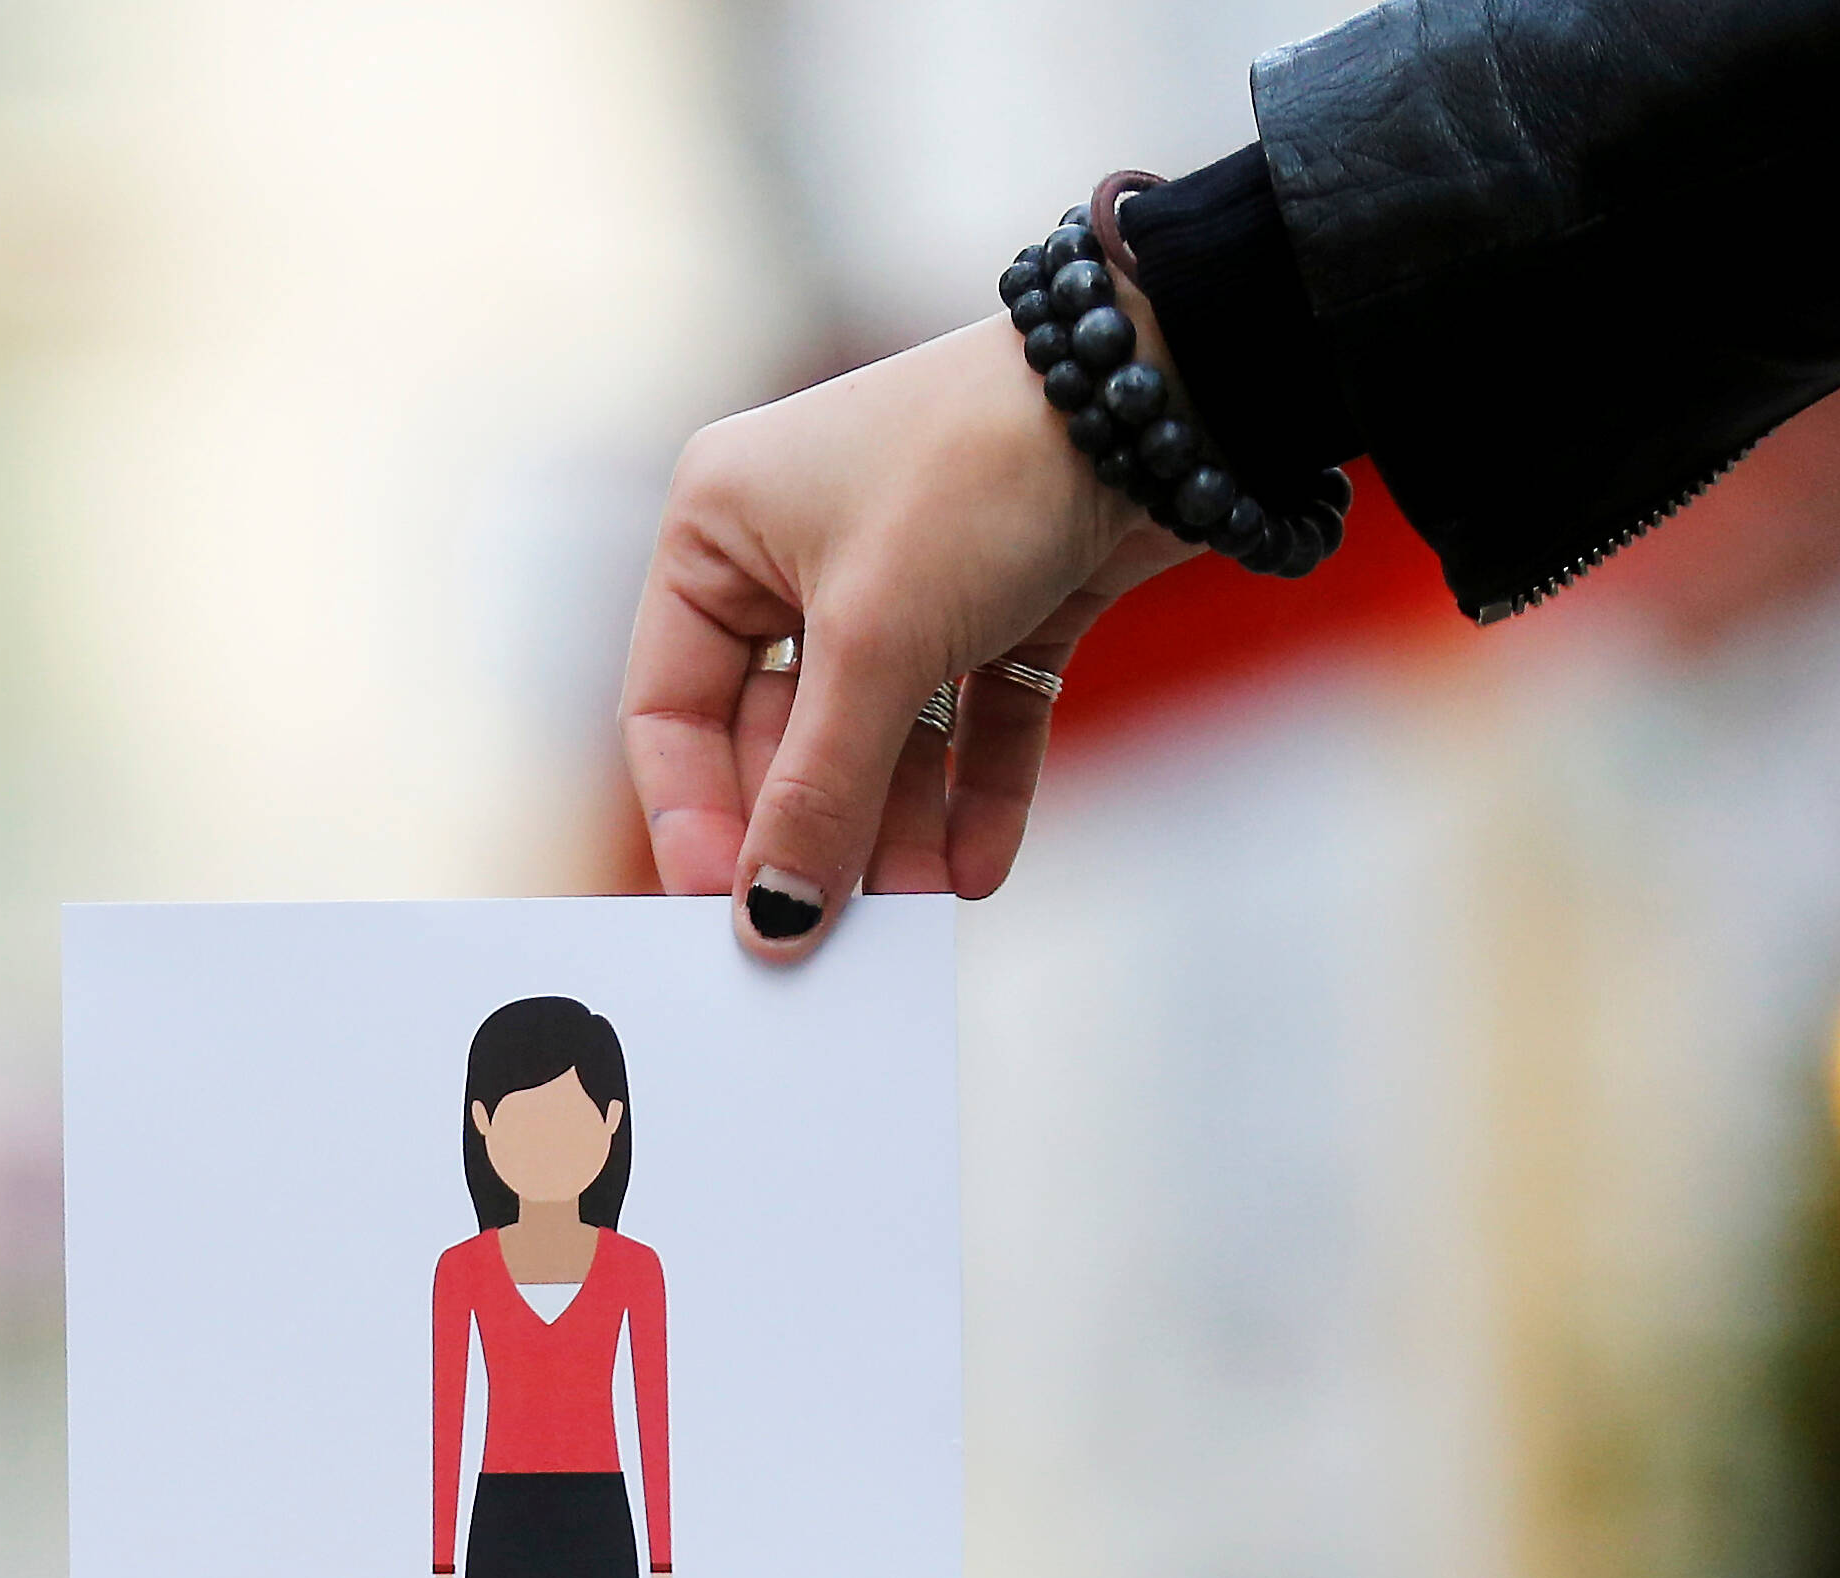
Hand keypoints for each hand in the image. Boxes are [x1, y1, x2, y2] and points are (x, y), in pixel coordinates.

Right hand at [622, 316, 1186, 959]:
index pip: (669, 707)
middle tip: (831, 935)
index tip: (735, 910)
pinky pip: (968, 717)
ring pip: (879, 735)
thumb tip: (772, 920)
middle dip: (814, 830)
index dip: (696, 817)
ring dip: (898, 827)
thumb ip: (817, 792)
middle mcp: (795, 548)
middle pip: (779, 734)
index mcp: (717, 528)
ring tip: (922, 908)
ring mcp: (902, 572)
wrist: (1171, 380)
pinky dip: (974, 788)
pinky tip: (978, 865)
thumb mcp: (878, 644)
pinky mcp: (999, 593)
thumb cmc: (981, 468)